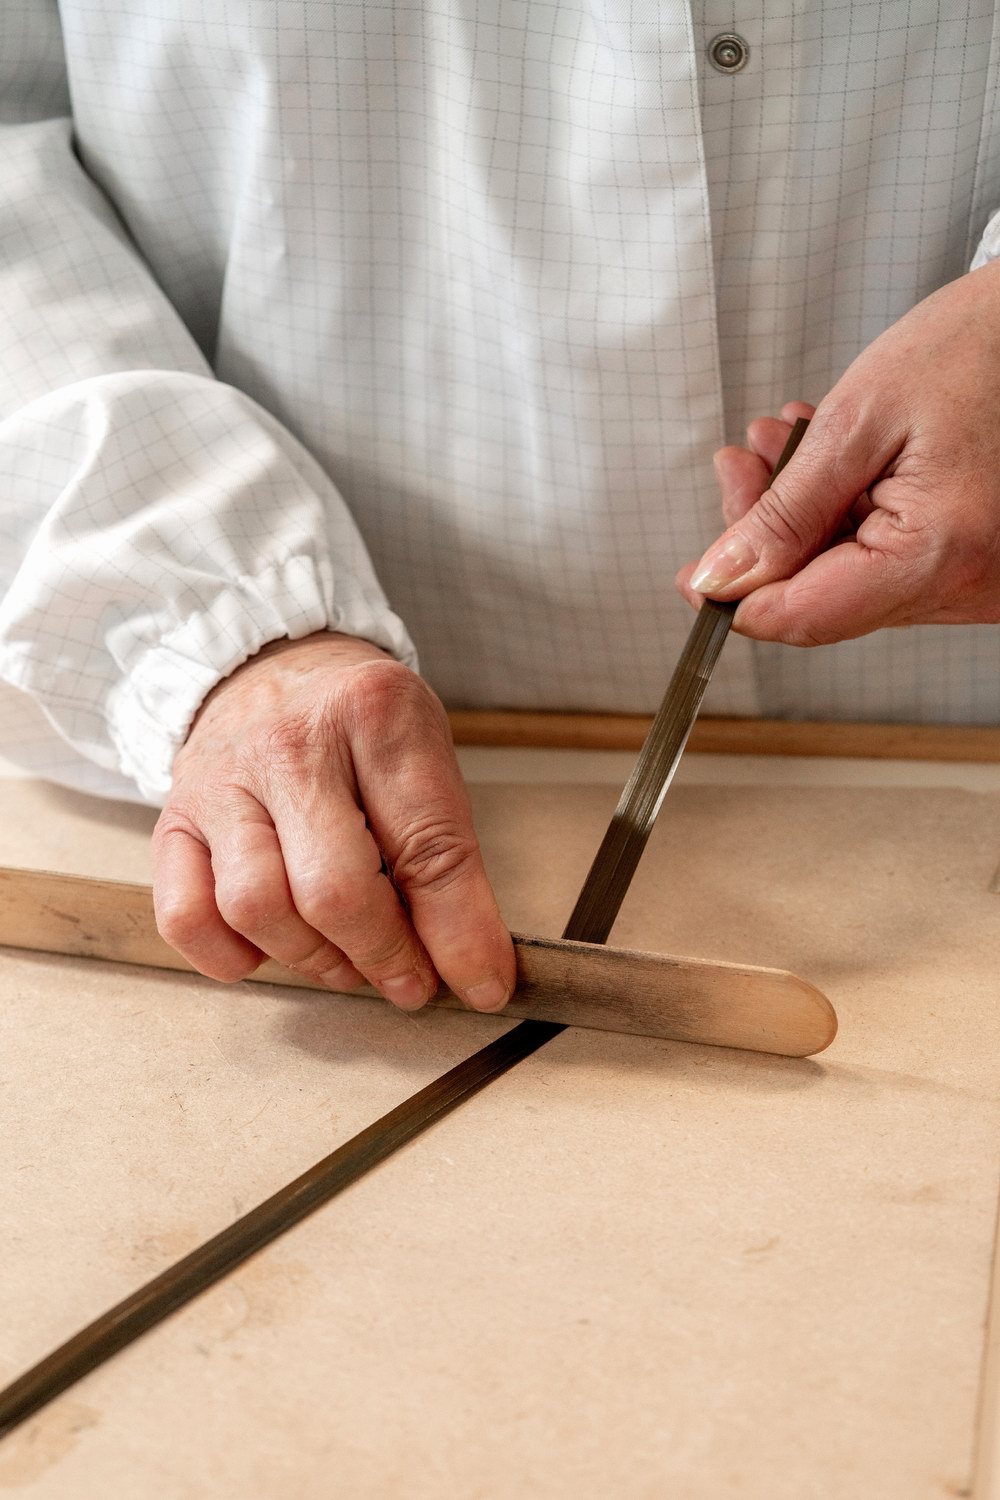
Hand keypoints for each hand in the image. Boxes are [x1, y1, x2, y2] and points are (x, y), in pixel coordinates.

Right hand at [152, 632, 515, 1012]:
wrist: (269, 669)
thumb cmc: (360, 728)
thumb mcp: (424, 760)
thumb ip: (447, 858)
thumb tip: (473, 971)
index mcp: (373, 713)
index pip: (427, 847)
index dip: (459, 935)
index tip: (482, 984)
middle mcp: (288, 743)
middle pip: (333, 891)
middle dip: (384, 956)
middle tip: (410, 977)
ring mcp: (220, 782)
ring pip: (256, 909)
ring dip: (314, 960)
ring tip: (348, 957)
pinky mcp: (173, 820)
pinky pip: (186, 919)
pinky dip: (231, 956)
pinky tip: (273, 945)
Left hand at [676, 260, 999, 644]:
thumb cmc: (980, 348)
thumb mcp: (860, 419)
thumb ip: (786, 511)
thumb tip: (723, 577)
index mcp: (938, 555)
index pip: (804, 617)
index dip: (736, 600)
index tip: (694, 574)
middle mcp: (967, 587)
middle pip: (824, 600)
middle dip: (768, 539)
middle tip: (739, 467)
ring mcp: (976, 584)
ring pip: (850, 581)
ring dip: (804, 521)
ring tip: (782, 445)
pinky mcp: (974, 566)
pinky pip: (888, 563)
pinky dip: (847, 518)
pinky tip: (827, 465)